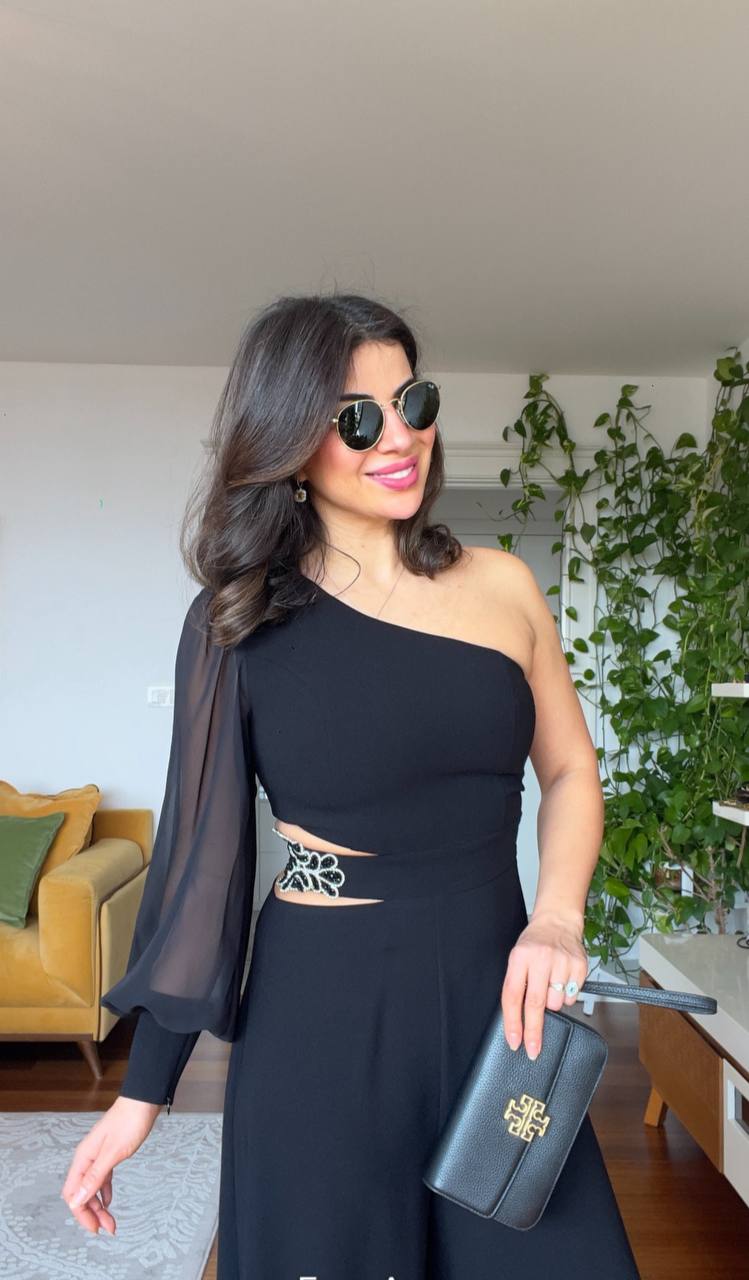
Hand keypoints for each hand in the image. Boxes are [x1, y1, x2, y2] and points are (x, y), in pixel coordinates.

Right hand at [61, 1096, 160, 1234]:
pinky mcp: (109, 1153)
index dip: (82, 1214)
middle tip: (108, 1228)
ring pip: (91, 1187)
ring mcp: (97, 1156)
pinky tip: (110, 1200)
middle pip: (81, 1193)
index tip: (96, 1228)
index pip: (73, 1195)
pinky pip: (101, 1178)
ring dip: (99, 1205)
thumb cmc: (129, 1122)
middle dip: (92, 1213)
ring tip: (111, 1220)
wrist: (143, 1100)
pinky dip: (104, 1191)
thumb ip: (94, 1177)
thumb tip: (76, 1200)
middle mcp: (86, 1158)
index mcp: (83, 1158)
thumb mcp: (113, 1153)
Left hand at [500, 908, 587, 1060]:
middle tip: (533, 1050)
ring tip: (550, 984)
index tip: (514, 1042)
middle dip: (534, 1032)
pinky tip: (562, 980)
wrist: (558, 921)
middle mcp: (540, 958)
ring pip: (557, 1003)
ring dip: (553, 1002)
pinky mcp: (579, 965)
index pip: (513, 995)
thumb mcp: (518, 958)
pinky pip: (572, 996)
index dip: (513, 1022)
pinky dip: (567, 995)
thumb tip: (518, 1021)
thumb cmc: (534, 943)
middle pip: (536, 1003)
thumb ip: (517, 984)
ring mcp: (562, 961)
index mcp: (520, 957)